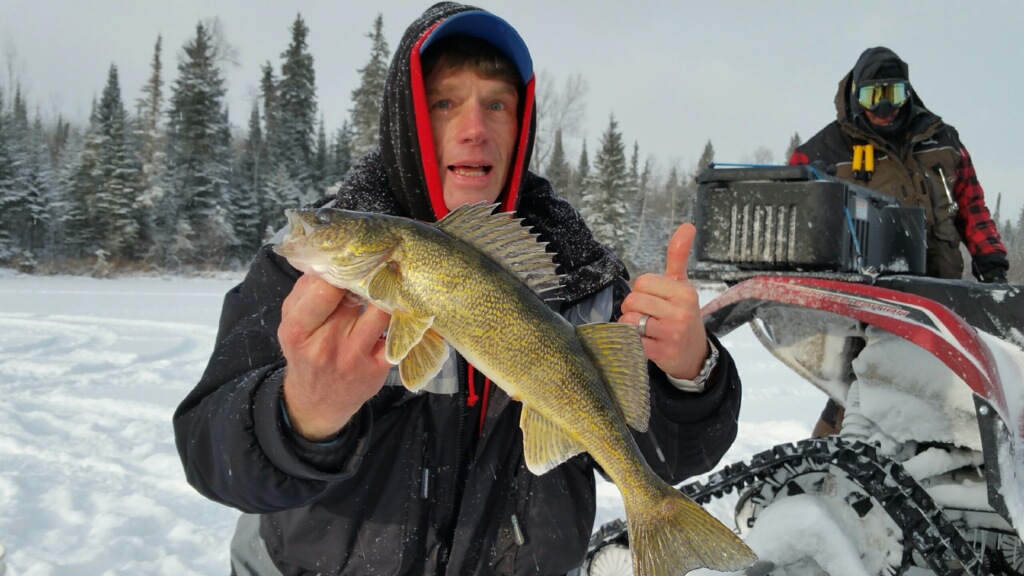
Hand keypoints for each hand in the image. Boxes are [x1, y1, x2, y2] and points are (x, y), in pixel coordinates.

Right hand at [278, 275, 392, 440]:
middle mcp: (325, 345)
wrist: (318, 400)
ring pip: (380, 312)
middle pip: (354, 297)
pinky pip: (399, 336)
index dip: (341, 272)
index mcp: (298, 331)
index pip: (323, 291)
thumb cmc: (306, 352)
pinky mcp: (377, 368)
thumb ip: (304, 292)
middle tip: (379, 262)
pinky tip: (405, 306)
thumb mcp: (291, 324)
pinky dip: (404, 318)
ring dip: (389, 294)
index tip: (351, 261)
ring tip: (393, 280)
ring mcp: (353, 358)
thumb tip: (330, 261)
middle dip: (368, 276)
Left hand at [618, 223, 708, 379]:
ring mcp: (673, 334)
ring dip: (630, 326)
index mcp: (684, 292)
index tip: (652, 301)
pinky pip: (632, 341)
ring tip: (645, 329)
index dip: (641, 292)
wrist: (695, 354)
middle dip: (633, 309)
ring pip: (629, 321)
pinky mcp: (663, 353)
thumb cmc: (682, 315)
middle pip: (633, 301)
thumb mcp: (682, 286)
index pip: (642, 282)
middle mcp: (681, 312)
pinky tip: (644, 342)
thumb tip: (687, 226)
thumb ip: (678, 256)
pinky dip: (632, 342)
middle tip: (647, 317)